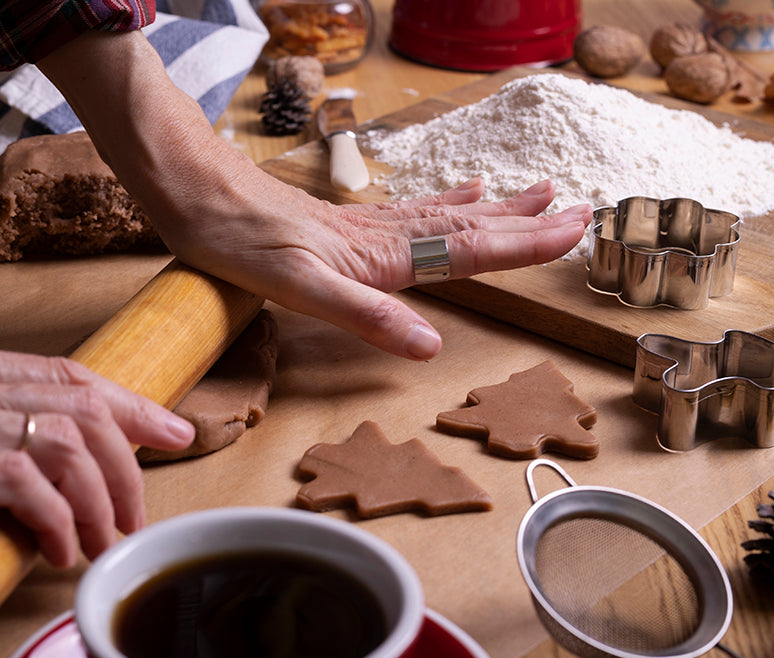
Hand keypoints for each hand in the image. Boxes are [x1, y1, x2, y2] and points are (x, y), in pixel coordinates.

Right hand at [0, 335, 194, 567]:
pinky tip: (58, 548)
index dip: (123, 400)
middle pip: (84, 402)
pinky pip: (30, 484)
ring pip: (73, 441)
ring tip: (103, 540)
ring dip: (103, 496)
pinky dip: (60, 519)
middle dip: (133, 451)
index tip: (163, 424)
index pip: (61, 371)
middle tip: (149, 500)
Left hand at [40, 31, 590, 361]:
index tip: (575, 231)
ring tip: (535, 194)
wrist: (194, 196)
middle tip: (579, 209)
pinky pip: (410, 215)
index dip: (524, 244)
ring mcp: (362, 230)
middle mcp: (381, 239)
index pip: (469, 250)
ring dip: (494, 210)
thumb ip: (367, 315)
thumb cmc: (238, 242)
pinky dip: (444, 205)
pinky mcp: (340, 227)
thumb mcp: (299, 287)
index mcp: (381, 257)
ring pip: (445, 217)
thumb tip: (430, 346)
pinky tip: (456, 196)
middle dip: (525, 224)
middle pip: (469, 228)